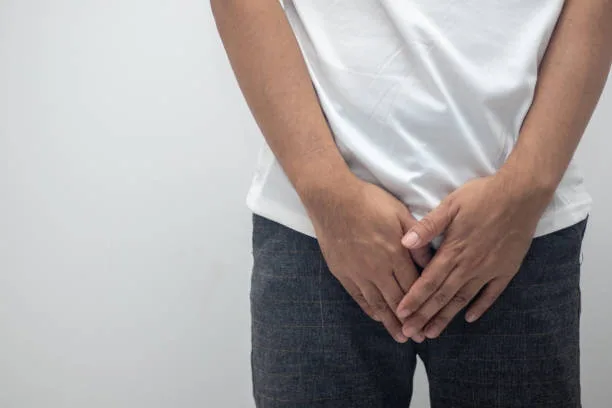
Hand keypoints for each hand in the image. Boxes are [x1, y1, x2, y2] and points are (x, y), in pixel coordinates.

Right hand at [302, 175, 431, 342]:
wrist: (332, 199)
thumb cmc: (368, 201)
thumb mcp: (400, 213)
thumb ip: (417, 238)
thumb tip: (431, 260)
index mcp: (395, 253)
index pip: (414, 285)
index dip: (423, 303)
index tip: (431, 317)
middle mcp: (378, 268)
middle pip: (397, 300)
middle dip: (410, 321)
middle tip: (419, 337)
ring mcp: (358, 272)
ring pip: (378, 304)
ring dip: (390, 322)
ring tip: (400, 337)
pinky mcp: (342, 272)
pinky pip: (359, 297)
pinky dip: (370, 310)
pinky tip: (377, 317)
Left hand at [396, 172, 551, 339]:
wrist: (522, 194)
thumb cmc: (482, 196)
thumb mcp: (451, 205)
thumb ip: (428, 226)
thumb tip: (404, 242)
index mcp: (454, 250)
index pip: (429, 281)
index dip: (414, 298)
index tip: (400, 314)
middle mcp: (470, 265)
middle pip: (442, 295)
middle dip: (424, 315)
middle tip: (409, 333)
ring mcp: (489, 270)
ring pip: (463, 299)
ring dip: (446, 317)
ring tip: (432, 332)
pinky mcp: (506, 270)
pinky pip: (491, 294)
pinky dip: (480, 307)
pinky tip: (469, 318)